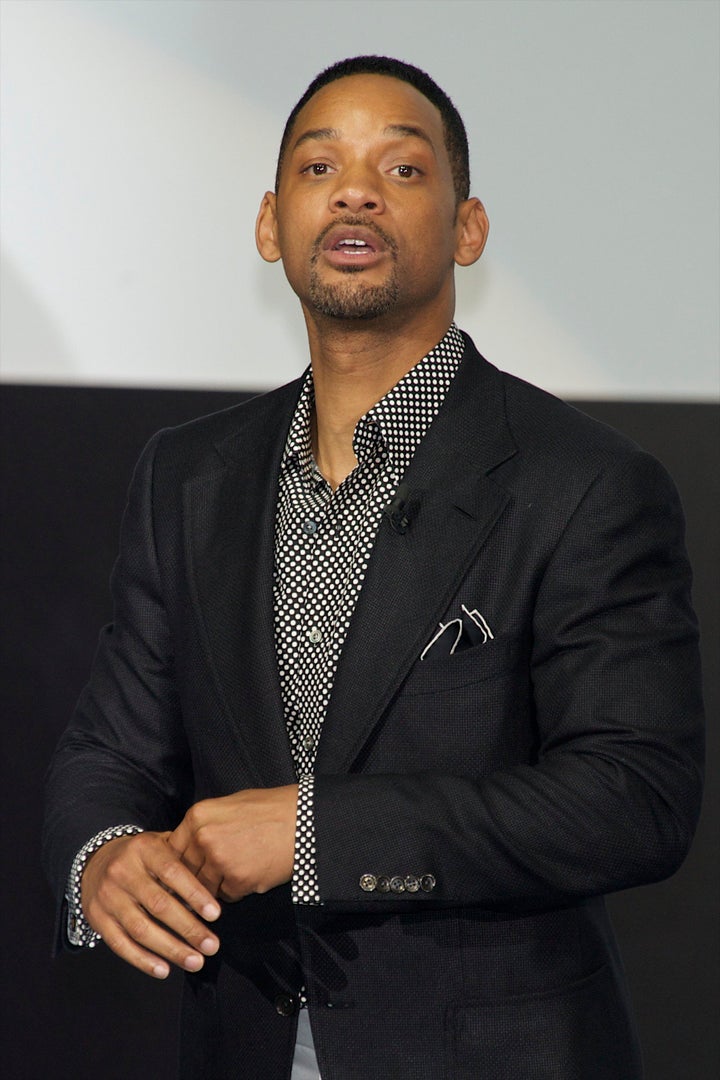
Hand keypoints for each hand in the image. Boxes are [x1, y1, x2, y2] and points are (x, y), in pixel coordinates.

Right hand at [81, 831, 221, 979]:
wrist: (96, 861)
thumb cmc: (142, 857)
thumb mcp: (161, 845)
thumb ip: (184, 860)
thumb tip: (216, 886)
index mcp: (144, 848)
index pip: (172, 872)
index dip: (194, 894)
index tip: (215, 914)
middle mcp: (123, 871)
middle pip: (158, 905)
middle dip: (188, 928)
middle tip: (211, 946)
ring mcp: (108, 897)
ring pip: (141, 929)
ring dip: (170, 949)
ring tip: (195, 961)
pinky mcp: (97, 918)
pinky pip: (120, 944)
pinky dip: (143, 960)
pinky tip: (164, 969)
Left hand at [168, 785, 298, 900]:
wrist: (303, 819)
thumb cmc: (270, 809)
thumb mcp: (230, 805)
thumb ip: (204, 825)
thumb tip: (187, 846)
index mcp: (198, 816)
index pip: (171, 850)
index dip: (176, 864)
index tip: (180, 873)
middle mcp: (203, 838)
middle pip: (185, 872)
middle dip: (194, 878)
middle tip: (206, 880)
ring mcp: (219, 861)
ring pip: (204, 888)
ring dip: (215, 886)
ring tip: (236, 871)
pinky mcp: (238, 881)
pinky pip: (227, 895)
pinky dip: (237, 890)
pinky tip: (252, 873)